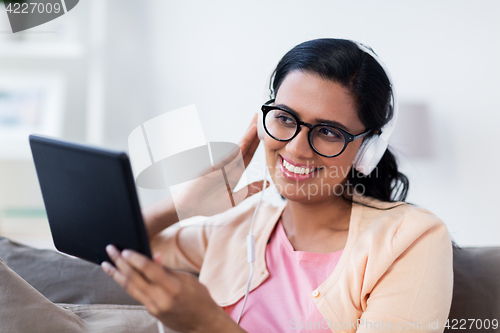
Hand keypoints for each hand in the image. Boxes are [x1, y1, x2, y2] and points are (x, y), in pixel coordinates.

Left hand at [102, 245, 244, 332]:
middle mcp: (160, 300)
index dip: (135, 258)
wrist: (204, 324)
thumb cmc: (200, 299)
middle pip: (134, 279)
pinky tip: (121, 276)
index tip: (125, 250)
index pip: (148, 269)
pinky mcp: (151, 312)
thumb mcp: (188, 279)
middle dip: (120, 263)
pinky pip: (136, 295)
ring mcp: (154, 308)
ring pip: (130, 288)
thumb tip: (154, 257)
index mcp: (173, 288)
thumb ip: (167, 270)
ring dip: (116, 275)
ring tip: (106, 264)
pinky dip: (127, 284)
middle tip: (111, 250)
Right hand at [143, 114, 266, 236]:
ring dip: (245, 138)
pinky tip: (242, 145)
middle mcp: (228, 165)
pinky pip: (223, 160)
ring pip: (235, 149)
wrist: (189, 207)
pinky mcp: (211, 169)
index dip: (257, 143)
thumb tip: (268, 184)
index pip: (248, 154)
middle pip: (243, 146)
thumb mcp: (235, 198)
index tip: (265, 132)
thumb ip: (250, 190)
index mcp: (235, 172)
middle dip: (252, 132)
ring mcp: (219, 165)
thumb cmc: (209, 203)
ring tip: (255, 125)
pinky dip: (233, 153)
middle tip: (259, 116)